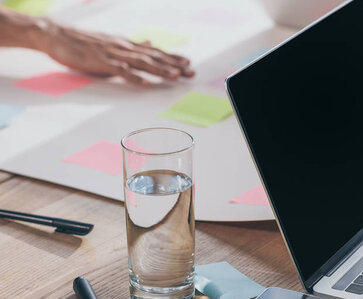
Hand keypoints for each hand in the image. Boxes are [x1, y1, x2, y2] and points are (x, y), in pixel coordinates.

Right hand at [37, 21, 193, 84]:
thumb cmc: (83, 42)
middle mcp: (123, 47)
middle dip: (172, 64)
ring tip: (174, 75)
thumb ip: (132, 47)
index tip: (188, 64)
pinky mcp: (101, 61)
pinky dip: (134, 76)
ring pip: (140, 62)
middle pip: (153, 57)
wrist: (55, 34)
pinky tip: (145, 83)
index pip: (154, 51)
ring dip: (159, 69)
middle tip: (190, 72)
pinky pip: (120, 70)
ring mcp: (113, 54)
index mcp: (127, 45)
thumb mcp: (112, 43)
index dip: (172, 57)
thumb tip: (150, 44)